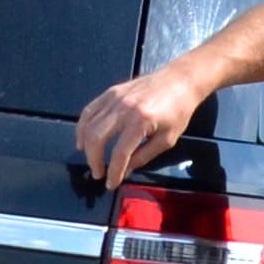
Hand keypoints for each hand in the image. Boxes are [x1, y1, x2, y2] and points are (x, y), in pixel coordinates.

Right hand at [73, 67, 200, 187]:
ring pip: (89, 125)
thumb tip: (125, 171)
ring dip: (85, 146)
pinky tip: (83, 139)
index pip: (120, 153)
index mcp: (141, 121)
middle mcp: (124, 108)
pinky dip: (82, 127)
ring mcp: (115, 98)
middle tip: (98, 173)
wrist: (180, 80)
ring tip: (91, 159)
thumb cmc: (178, 110)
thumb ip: (144, 156)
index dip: (114, 172)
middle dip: (93, 160)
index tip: (111, 183)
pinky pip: (89, 111)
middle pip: (97, 138)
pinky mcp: (111, 92)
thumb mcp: (167, 139)